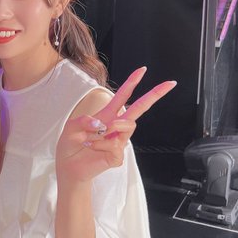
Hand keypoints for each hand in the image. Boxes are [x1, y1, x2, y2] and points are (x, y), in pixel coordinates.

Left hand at [56, 67, 176, 181]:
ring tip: (93, 136)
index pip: (123, 96)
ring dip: (111, 128)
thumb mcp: (71, 127)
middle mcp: (115, 127)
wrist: (68, 168)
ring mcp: (118, 142)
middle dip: (154, 95)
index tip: (142, 70)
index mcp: (107, 116)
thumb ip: (84, 121)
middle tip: (168, 83)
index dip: (132, 82)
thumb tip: (103, 124)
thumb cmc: (70, 146)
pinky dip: (99, 145)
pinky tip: (90, 147)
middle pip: (139, 109)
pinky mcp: (117, 156)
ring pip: (127, 127)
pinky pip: (115, 146)